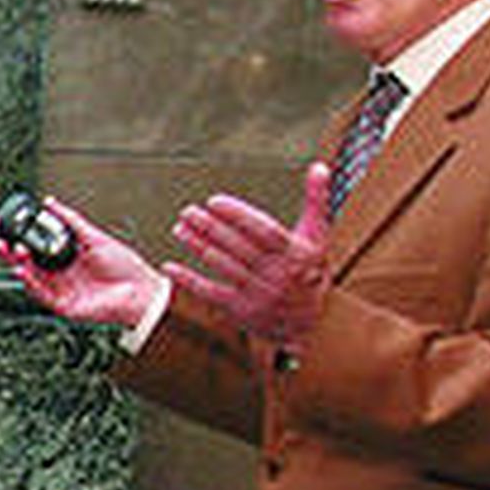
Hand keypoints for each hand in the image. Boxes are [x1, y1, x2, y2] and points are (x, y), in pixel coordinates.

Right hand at [0, 196, 165, 329]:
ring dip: (19, 265)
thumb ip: (71, 220)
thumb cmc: (125, 267)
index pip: (36, 245)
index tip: (6, 224)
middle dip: (10, 251)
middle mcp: (61, 273)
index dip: (20, 236)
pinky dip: (31, 284)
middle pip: (28, 262)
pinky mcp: (64, 306)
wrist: (140, 291)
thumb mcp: (94, 236)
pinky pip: (42, 295)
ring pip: (31, 278)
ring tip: (14, 251)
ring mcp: (61, 289)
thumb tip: (51, 203)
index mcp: (66, 256)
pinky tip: (24, 272)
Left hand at [165, 161, 330, 346]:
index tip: (214, 202)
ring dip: (199, 247)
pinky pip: (211, 293)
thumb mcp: (319, 237)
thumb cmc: (310, 270)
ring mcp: (257, 294)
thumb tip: (320, 166)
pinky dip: (189, 281)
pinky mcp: (241, 311)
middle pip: (239, 247)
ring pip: (224, 267)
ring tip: (180, 228)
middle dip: (211, 228)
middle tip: (188, 211)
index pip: (263, 230)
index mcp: (295, 253)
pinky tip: (169, 267)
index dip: (238, 215)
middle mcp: (276, 275)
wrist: (312, 323)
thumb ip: (316, 200)